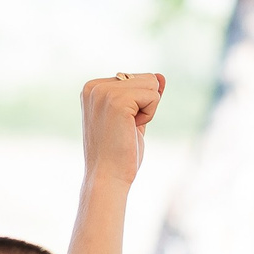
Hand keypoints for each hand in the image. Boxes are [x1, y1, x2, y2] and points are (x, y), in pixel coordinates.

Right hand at [80, 73, 164, 188]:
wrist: (108, 177)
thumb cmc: (119, 153)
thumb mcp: (133, 117)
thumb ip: (144, 95)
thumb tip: (160, 76)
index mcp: (93, 88)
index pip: (135, 78)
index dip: (138, 104)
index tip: (120, 125)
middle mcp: (94, 86)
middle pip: (146, 78)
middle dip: (145, 105)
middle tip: (125, 128)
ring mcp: (104, 92)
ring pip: (152, 84)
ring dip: (148, 110)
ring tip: (128, 129)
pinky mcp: (117, 100)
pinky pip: (153, 96)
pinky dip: (149, 116)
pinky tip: (131, 129)